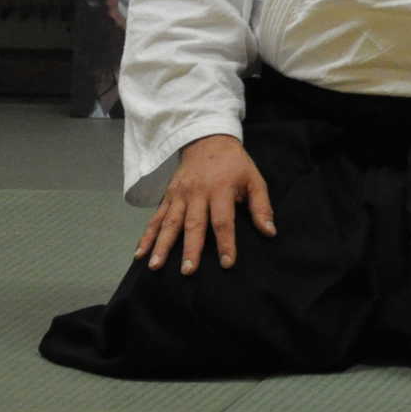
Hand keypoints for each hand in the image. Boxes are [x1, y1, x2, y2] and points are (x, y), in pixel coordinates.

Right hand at [136, 133, 274, 274]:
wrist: (208, 140)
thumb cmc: (235, 165)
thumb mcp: (254, 180)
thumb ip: (262, 207)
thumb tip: (270, 232)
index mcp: (221, 189)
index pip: (223, 220)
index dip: (226, 242)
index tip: (227, 263)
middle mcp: (197, 193)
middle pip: (193, 224)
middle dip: (190, 249)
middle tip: (188, 271)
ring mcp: (179, 195)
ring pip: (169, 222)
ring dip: (161, 245)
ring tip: (154, 265)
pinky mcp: (167, 196)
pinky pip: (156, 217)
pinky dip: (147, 235)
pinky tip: (139, 252)